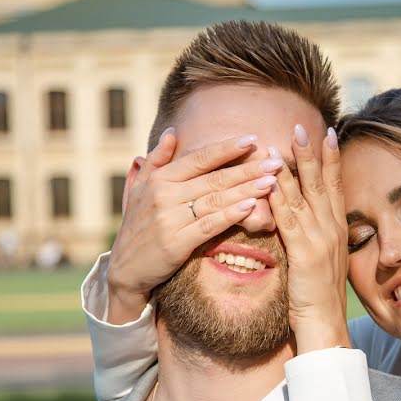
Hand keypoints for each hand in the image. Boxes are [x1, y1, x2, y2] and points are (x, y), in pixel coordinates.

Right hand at [106, 128, 284, 323]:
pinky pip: (209, 225)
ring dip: (246, 190)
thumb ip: (157, 160)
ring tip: (271, 181)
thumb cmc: (138, 227)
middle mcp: (164, 195)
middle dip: (247, 168)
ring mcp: (170, 219)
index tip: (252, 139)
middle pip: (213, 178)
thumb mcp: (139, 189)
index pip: (199, 159)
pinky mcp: (176, 242)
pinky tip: (251, 207)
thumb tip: (172, 131)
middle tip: (275, 161)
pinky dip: (231, 215)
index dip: (226, 148)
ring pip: (215, 200)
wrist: (125, 269)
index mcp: (159, 179)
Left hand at [268, 124, 350, 353]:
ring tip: (283, 142)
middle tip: (302, 127)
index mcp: (337, 231)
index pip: (334, 187)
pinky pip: (289, 220)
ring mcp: (319, 240)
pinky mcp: (304, 254)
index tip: (327, 134)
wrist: (324, 326)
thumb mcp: (322, 261)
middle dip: (312, 154)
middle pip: (321, 184)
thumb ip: (315, 237)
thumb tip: (305, 221)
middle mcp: (331, 230)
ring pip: (305, 196)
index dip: (331, 160)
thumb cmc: (319, 298)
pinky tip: (270, 181)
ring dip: (294, 168)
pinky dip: (280, 198)